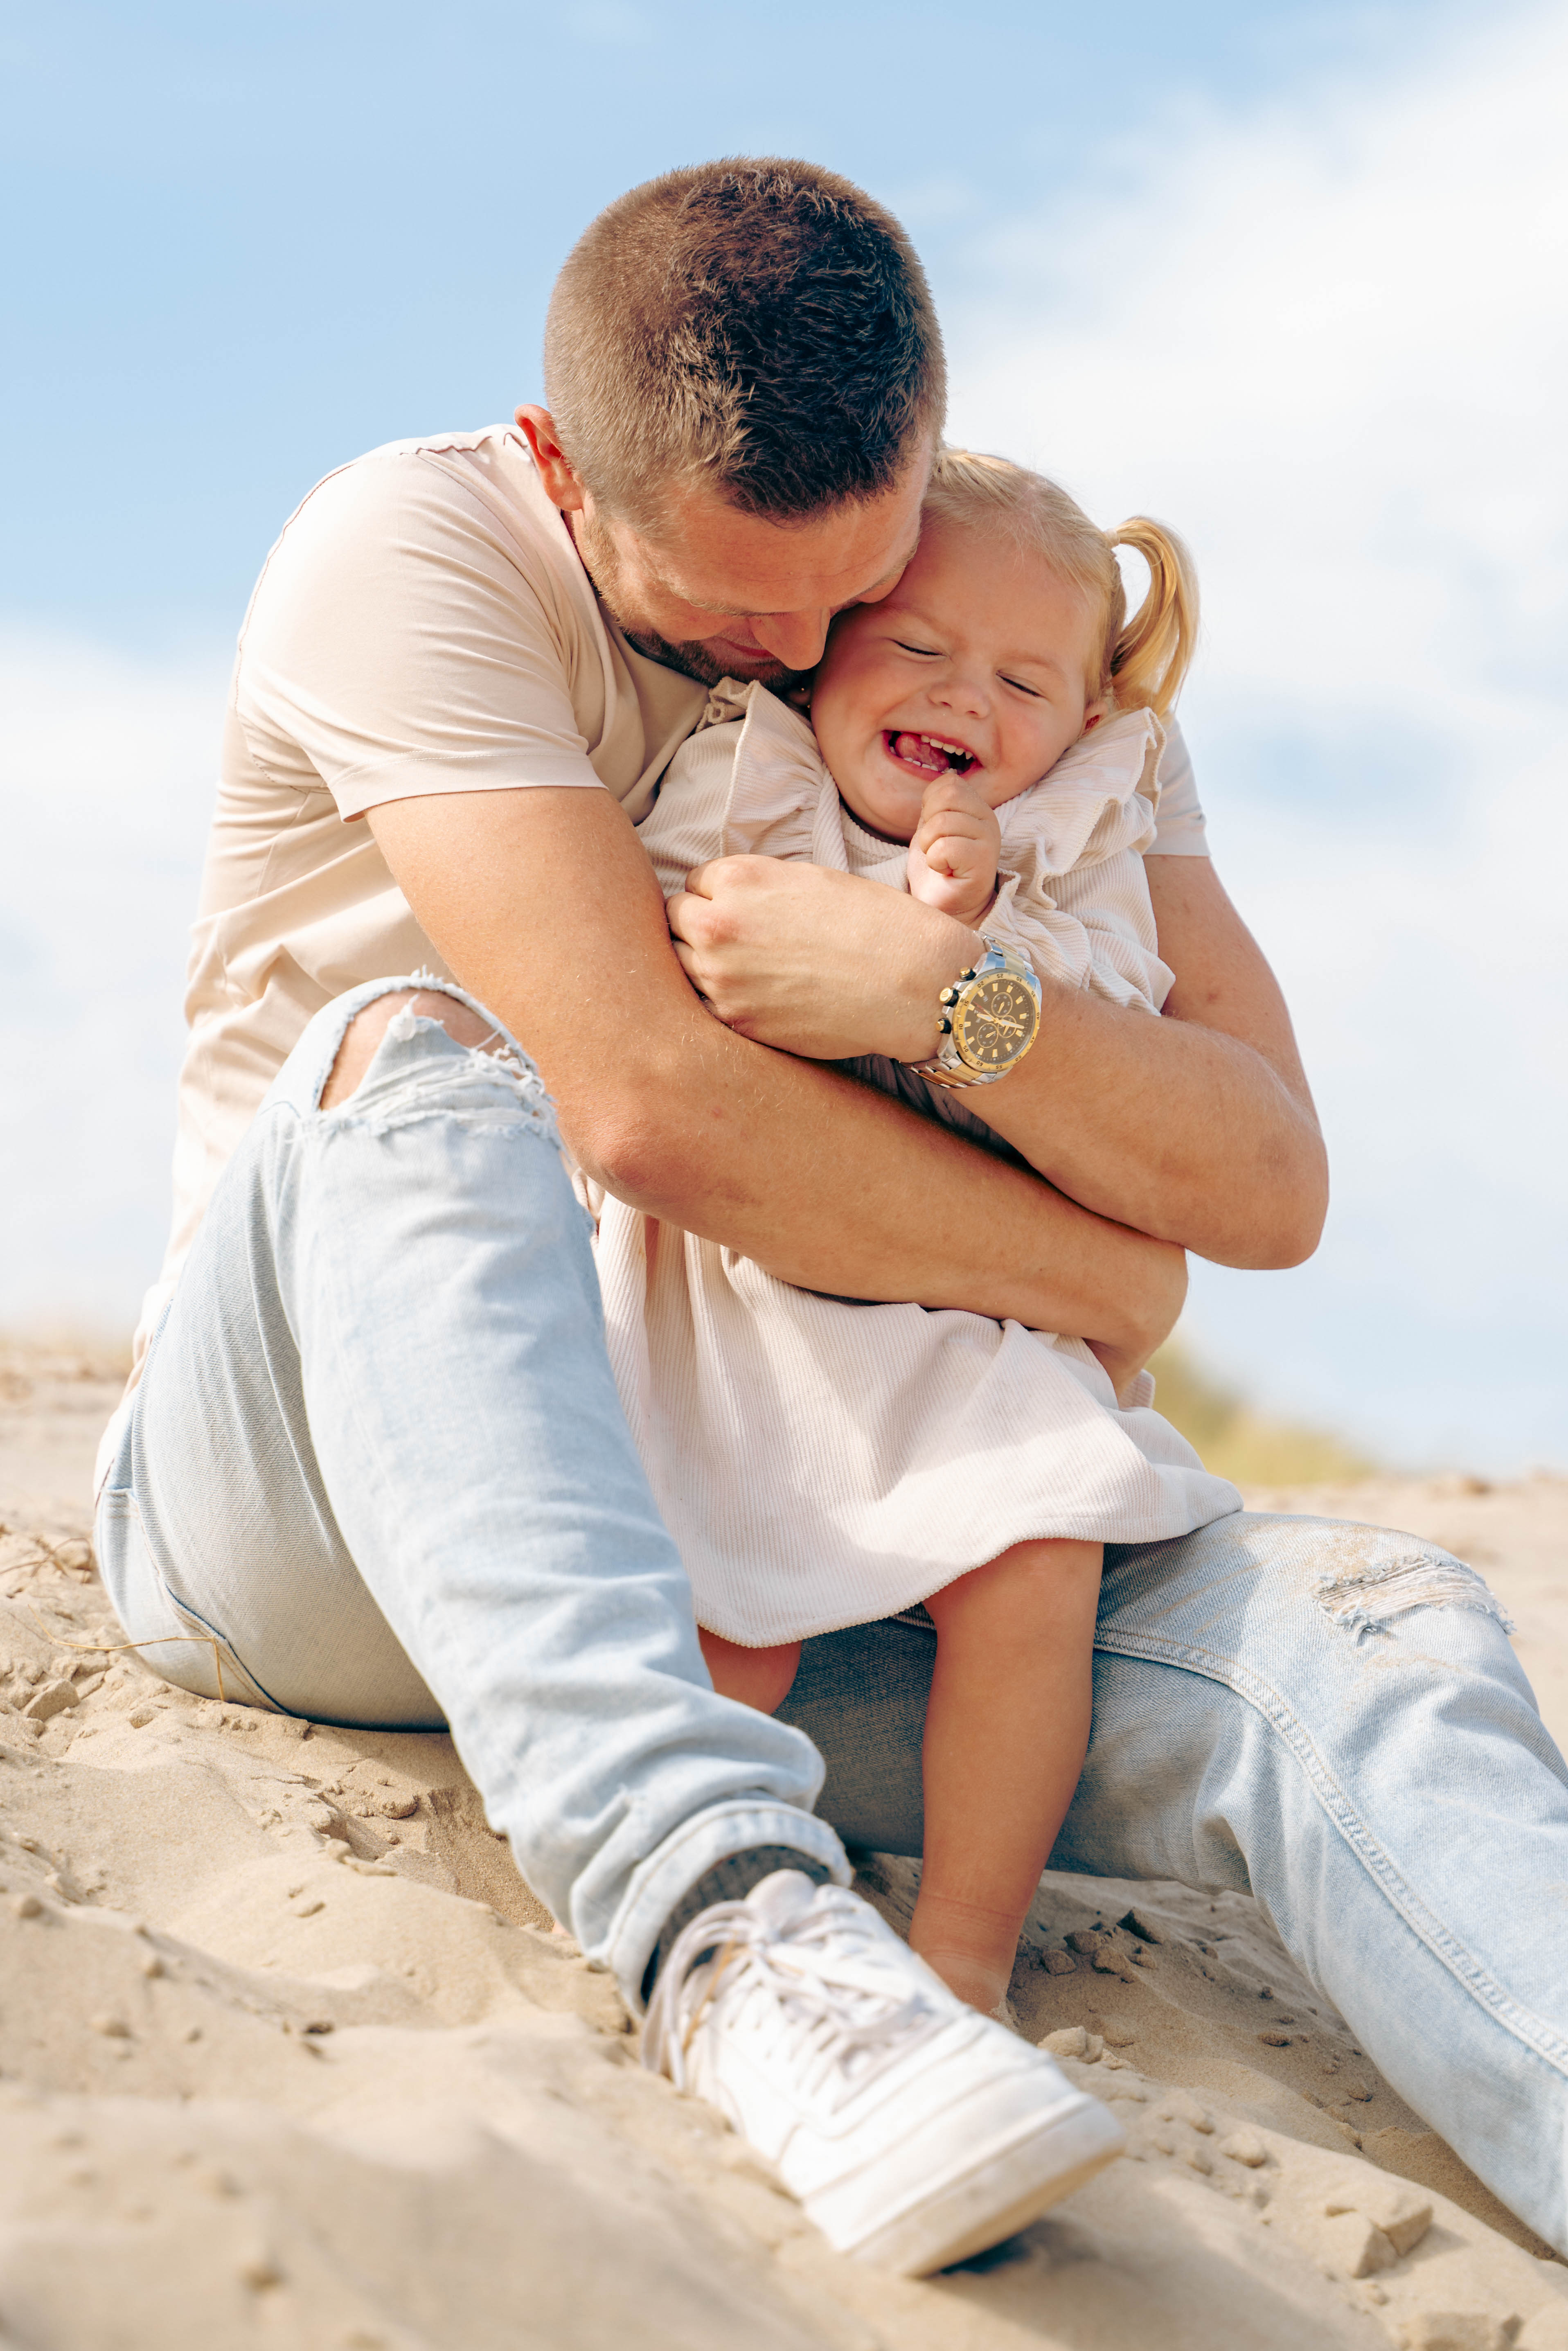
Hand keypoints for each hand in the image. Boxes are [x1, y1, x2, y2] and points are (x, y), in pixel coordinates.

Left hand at [667, 855, 979, 1060]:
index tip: (744, 909)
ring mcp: (721, 979)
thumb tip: (723, 900)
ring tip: (745, 967)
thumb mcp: (808, 880)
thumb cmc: (873, 924)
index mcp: (737, 880)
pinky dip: (717, 1001)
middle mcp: (717, 926)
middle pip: (675, 921)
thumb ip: (755, 888)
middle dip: (699, 926)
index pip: (695, 883)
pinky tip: (752, 997)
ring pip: (680, 964)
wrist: (912, 983)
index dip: (719, 895)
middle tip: (737, 939)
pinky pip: (701, 1006)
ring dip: (701, 963)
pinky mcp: (736, 1022)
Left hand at [907, 774, 1001, 924]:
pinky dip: (935, 861)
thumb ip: (938, 803)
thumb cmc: (939, 869)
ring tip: (940, 862)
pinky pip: (946, 848)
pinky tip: (946, 872)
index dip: (930, 806)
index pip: (949, 783)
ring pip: (942, 823)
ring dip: (929, 846)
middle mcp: (988, 820)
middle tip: (936, 848)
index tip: (935, 832)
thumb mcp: (933, 827)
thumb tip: (942, 778)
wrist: (945, 908)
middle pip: (947, 796)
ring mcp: (989, 841)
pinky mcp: (983, 864)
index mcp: (977, 808)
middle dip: (928, 824)